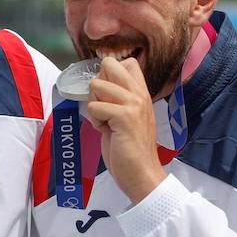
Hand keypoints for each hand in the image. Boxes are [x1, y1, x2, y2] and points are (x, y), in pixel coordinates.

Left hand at [83, 57, 165, 204]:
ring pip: (96, 85)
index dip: (108, 75)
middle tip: (103, 107)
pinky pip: (94, 106)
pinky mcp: (124, 117)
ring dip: (94, 106)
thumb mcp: (126, 118)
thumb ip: (116, 100)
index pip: (126, 62)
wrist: (142, 174)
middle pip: (109, 64)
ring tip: (106, 123)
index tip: (108, 97)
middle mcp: (139, 94)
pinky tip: (106, 132)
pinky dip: (94, 121)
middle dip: (97, 85)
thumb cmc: (130, 150)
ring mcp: (134, 104)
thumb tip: (96, 86)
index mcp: (141, 93)